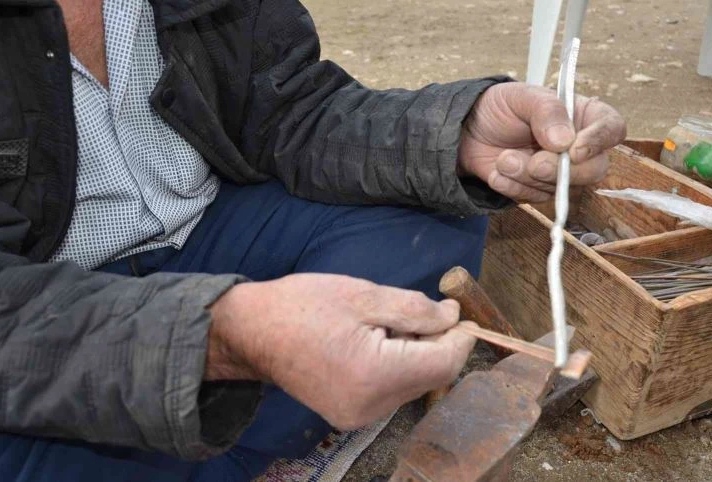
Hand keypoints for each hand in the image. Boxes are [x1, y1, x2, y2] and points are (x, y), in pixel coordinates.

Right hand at [206, 274, 475, 429]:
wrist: (252, 332)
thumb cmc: (303, 305)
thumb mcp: (363, 295)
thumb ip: (415, 309)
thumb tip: (453, 318)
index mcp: (375, 375)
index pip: (443, 363)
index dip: (459, 337)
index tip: (458, 312)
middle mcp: (371, 406)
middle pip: (431, 376)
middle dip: (436, 343)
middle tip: (420, 310)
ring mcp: (359, 416)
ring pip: (413, 384)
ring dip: (414, 354)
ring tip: (384, 324)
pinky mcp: (349, 416)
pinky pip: (391, 391)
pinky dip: (395, 366)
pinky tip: (373, 343)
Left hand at [459, 82, 625, 202]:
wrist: (467, 132)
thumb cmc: (499, 107)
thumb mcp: (520, 97)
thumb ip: (546, 111)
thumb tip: (565, 141)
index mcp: (583, 116)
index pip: (612, 129)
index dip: (599, 141)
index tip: (575, 150)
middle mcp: (578, 146)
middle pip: (594, 169)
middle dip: (561, 170)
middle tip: (534, 164)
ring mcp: (560, 172)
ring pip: (561, 188)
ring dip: (527, 177)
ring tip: (503, 159)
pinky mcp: (539, 190)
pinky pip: (535, 198)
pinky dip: (513, 188)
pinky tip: (497, 173)